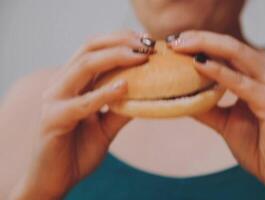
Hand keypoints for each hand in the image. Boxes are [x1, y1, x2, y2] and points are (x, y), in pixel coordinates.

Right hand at [9, 31, 149, 199]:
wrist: (55, 179)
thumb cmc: (78, 150)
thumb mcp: (106, 127)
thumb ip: (122, 109)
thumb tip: (149, 96)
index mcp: (71, 82)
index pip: (94, 48)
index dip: (120, 39)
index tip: (147, 41)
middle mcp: (60, 84)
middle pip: (89, 49)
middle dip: (120, 42)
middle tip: (147, 44)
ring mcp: (53, 99)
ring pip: (83, 66)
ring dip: (115, 58)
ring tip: (141, 57)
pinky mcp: (53, 119)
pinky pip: (82, 103)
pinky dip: (104, 93)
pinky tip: (125, 87)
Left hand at [169, 31, 264, 199]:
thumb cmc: (259, 146)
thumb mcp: (226, 122)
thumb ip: (208, 106)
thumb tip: (181, 96)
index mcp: (262, 75)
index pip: (229, 50)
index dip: (203, 42)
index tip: (176, 42)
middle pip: (231, 46)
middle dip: (200, 39)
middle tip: (173, 39)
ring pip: (236, 54)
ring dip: (206, 47)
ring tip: (180, 45)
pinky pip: (240, 83)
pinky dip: (218, 72)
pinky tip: (198, 64)